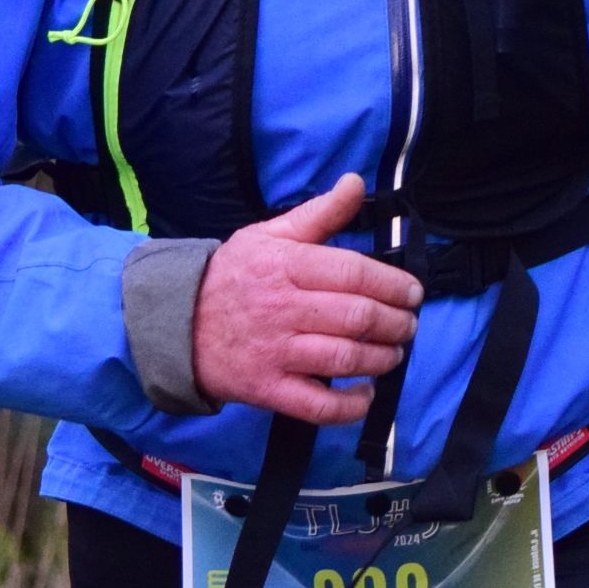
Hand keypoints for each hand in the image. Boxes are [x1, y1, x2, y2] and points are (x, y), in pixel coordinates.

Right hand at [193, 173, 424, 423]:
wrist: (175, 324)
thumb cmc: (231, 276)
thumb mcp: (269, 234)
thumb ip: (318, 213)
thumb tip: (355, 183)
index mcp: (286, 265)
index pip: (353, 273)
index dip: (393, 284)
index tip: (413, 292)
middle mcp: (283, 308)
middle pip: (356, 316)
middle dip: (395, 322)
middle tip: (408, 324)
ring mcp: (275, 351)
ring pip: (344, 357)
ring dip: (381, 358)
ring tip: (393, 353)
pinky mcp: (268, 388)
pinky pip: (318, 405)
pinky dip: (350, 405)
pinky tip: (366, 393)